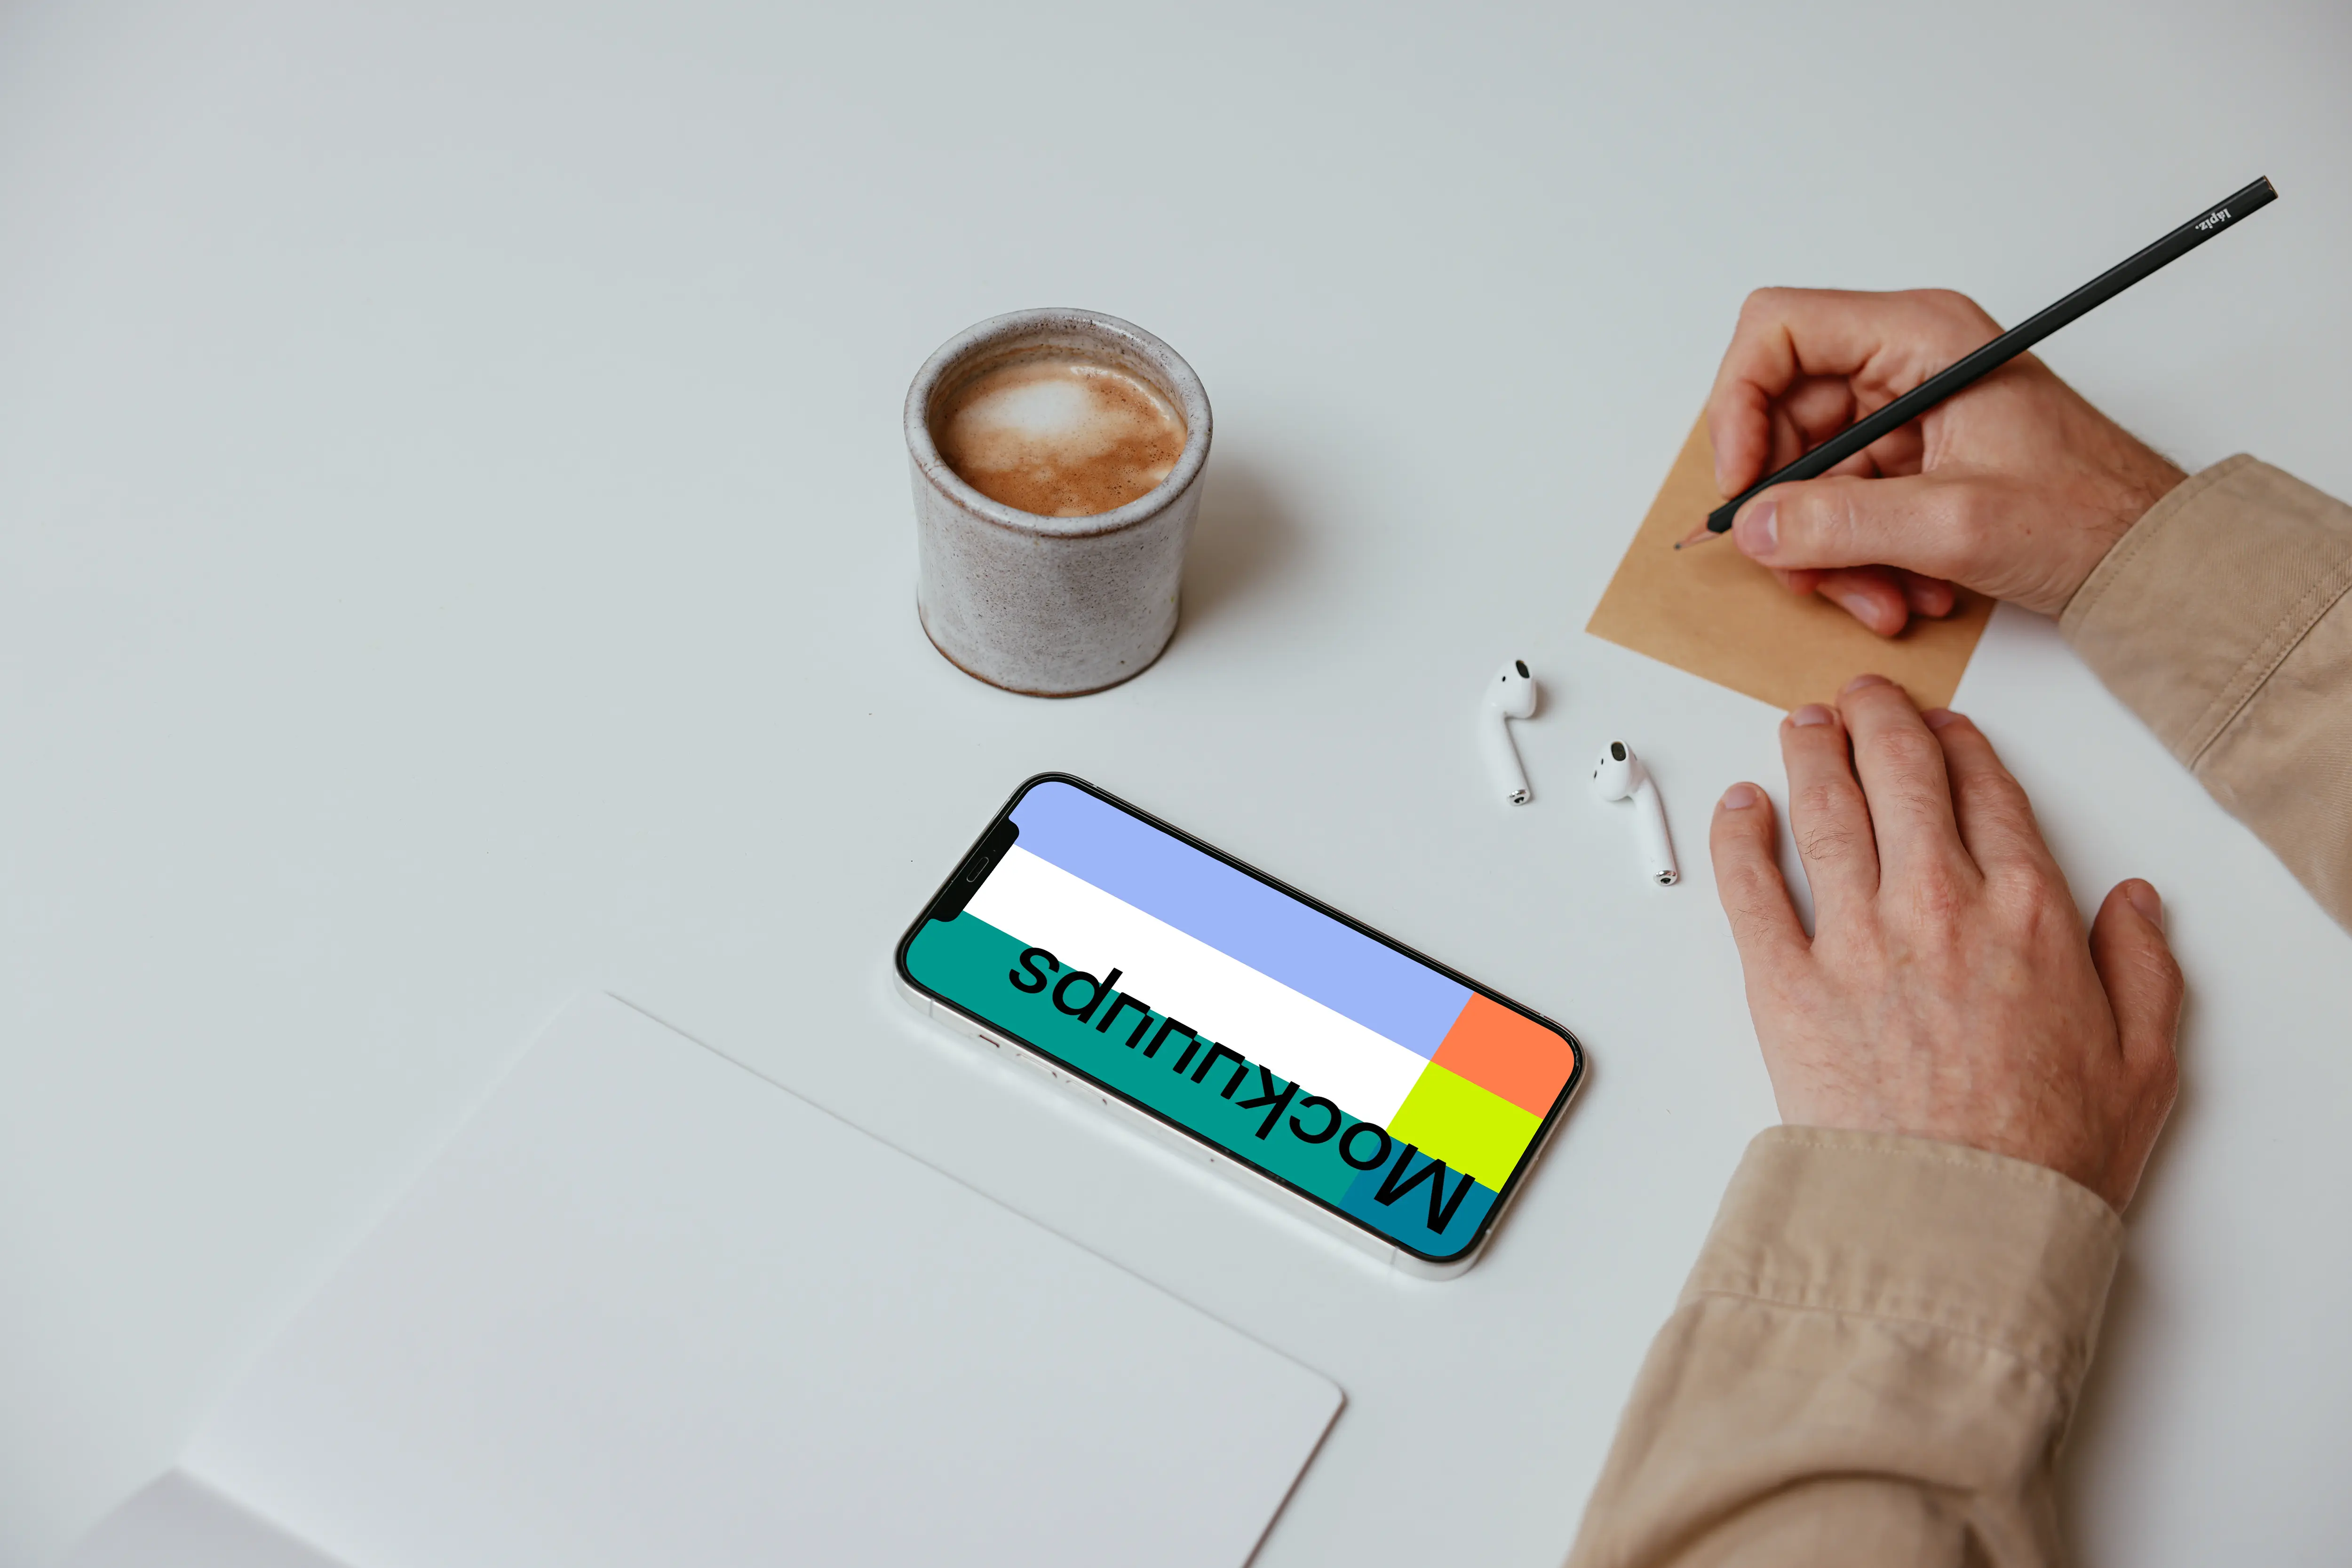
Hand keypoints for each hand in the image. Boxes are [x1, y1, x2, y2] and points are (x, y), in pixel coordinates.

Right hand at [1705, 288, 2186, 635]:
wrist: (2149, 558)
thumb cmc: (2088, 514)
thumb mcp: (1957, 524)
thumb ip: (1842, 524)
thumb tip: (1753, 525)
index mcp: (1920, 336)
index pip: (1777, 331)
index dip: (1737, 405)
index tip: (1742, 483)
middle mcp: (1904, 363)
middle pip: (1781, 418)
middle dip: (1789, 506)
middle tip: (1802, 570)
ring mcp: (1904, 415)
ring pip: (1806, 477)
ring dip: (1826, 550)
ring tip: (1877, 598)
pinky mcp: (1908, 463)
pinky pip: (1841, 508)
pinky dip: (1854, 560)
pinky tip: (1900, 591)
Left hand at [1710, 675, 2181, 1210]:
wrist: (1959, 1220)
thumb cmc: (2046, 1154)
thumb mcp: (2143, 1061)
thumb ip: (2142, 968)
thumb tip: (2133, 902)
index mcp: (2026, 914)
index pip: (1987, 796)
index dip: (1960, 748)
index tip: (1942, 729)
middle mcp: (1936, 906)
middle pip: (1900, 778)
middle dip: (1878, 720)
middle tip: (1860, 695)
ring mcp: (1854, 940)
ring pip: (1824, 812)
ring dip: (1811, 755)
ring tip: (1802, 725)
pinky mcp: (1785, 984)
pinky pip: (1749, 888)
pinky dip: (1740, 835)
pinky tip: (1740, 806)